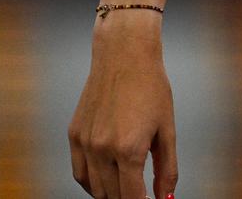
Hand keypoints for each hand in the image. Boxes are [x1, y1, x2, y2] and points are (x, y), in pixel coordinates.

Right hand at [68, 13, 177, 198]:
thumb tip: (166, 197)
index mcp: (128, 149)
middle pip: (112, 196)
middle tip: (141, 194)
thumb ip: (167, 168)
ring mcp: (84, 143)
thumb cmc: (151, 88)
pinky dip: (92, 183)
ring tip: (127, 188)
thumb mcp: (166, 129)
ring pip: (94, 189)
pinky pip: (80, 173)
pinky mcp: (74, 135)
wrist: (124, 56)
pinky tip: (106, 180)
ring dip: (111, 194)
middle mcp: (102, 149)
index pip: (132, 197)